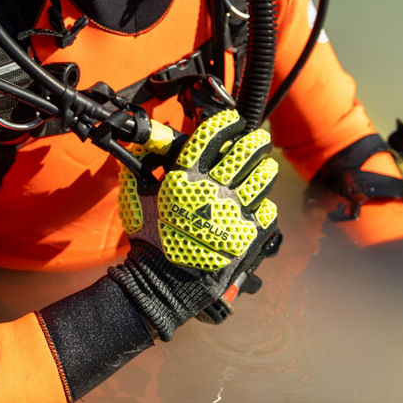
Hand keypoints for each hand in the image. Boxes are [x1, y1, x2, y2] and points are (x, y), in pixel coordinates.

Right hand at [109, 109, 278, 339]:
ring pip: (262, 178)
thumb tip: (143, 144)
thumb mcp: (136, 199)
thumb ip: (139, 167)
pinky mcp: (247, 235)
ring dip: (265, 167)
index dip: (225, 123)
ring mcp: (232, 213)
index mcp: (186, 179)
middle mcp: (212, 191)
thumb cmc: (150, 241)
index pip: (210, 138)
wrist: (165, 283)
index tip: (232, 119)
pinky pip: (267, 210)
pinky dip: (264, 204)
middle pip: (244, 152)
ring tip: (265, 165)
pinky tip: (259, 203)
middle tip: (258, 138)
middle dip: (254, 140)